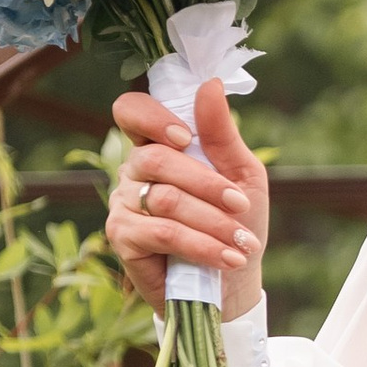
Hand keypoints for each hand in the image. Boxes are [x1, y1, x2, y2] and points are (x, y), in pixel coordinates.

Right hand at [105, 83, 267, 319]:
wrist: (234, 281)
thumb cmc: (238, 221)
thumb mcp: (242, 174)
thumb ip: (222, 133)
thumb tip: (210, 85)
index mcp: (158, 146)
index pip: (131, 111)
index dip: (152, 117)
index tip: (185, 137)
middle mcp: (133, 171)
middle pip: (155, 158)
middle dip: (206, 184)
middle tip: (241, 206)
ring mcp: (123, 204)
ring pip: (164, 199)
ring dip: (212, 222)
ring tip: (243, 242)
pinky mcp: (123, 239)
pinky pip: (162, 233)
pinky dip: (201, 245)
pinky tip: (228, 258)